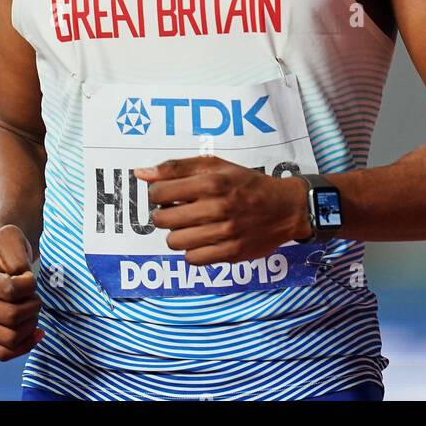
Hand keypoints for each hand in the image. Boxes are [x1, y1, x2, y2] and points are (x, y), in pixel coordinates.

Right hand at [0, 224, 43, 360]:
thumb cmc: (4, 248)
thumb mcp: (11, 237)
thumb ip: (17, 254)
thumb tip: (20, 280)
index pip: (10, 290)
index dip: (30, 286)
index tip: (30, 278)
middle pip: (10, 317)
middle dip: (33, 308)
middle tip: (36, 298)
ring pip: (8, 338)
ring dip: (30, 327)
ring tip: (34, 313)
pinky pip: (2, 353)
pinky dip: (23, 347)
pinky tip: (36, 334)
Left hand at [134, 157, 308, 265]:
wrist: (285, 207)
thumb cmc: (246, 183)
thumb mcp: (215, 165)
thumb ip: (176, 168)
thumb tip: (140, 173)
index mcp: (211, 181)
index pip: (159, 192)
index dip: (157, 193)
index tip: (167, 194)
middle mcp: (217, 207)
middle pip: (163, 219)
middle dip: (164, 215)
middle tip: (177, 211)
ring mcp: (224, 233)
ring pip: (174, 242)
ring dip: (177, 234)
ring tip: (190, 226)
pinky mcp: (230, 253)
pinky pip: (192, 259)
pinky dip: (192, 251)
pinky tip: (202, 239)